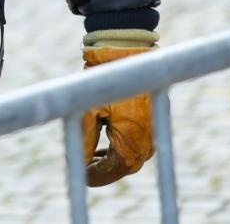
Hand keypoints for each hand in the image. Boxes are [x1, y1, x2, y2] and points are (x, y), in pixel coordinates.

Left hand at [80, 30, 156, 186]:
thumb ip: (83, 142)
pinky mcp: (151, 125)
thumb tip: (77, 164)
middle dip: (100, 168)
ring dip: (109, 158)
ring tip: (89, 156)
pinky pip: (135, 144)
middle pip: (120, 168)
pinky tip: (103, 144)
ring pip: (128, 157)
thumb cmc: (105, 81)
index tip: (77, 173)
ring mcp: (152, 136)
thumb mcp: (88, 113)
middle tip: (81, 166)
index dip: (90, 175)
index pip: (108, 173)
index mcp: (131, 146)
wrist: (126, 53)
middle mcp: (146, 146)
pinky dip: (118, 147)